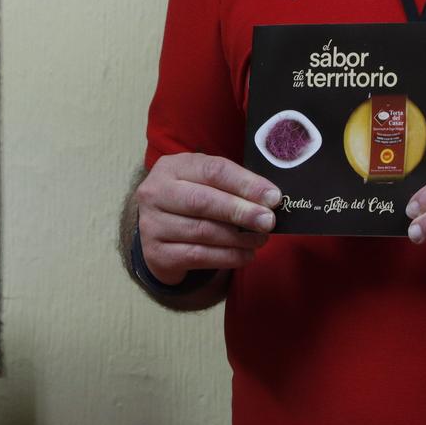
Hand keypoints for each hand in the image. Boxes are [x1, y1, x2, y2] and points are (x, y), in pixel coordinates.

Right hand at [134, 153, 279, 285]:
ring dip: (238, 238)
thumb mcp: (204, 182)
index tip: (273, 197)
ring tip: (261, 239)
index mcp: (171, 167)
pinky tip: (246, 255)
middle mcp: (155, 193)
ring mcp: (152, 225)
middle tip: (268, 221)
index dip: (245, 183)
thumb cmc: (190, 200)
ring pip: (202, 232)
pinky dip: (228, 257)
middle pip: (202, 201)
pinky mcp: (157, 254)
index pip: (212, 170)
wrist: (157, 231)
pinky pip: (199, 256)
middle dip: (240, 212)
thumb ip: (232, 186)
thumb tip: (270, 199)